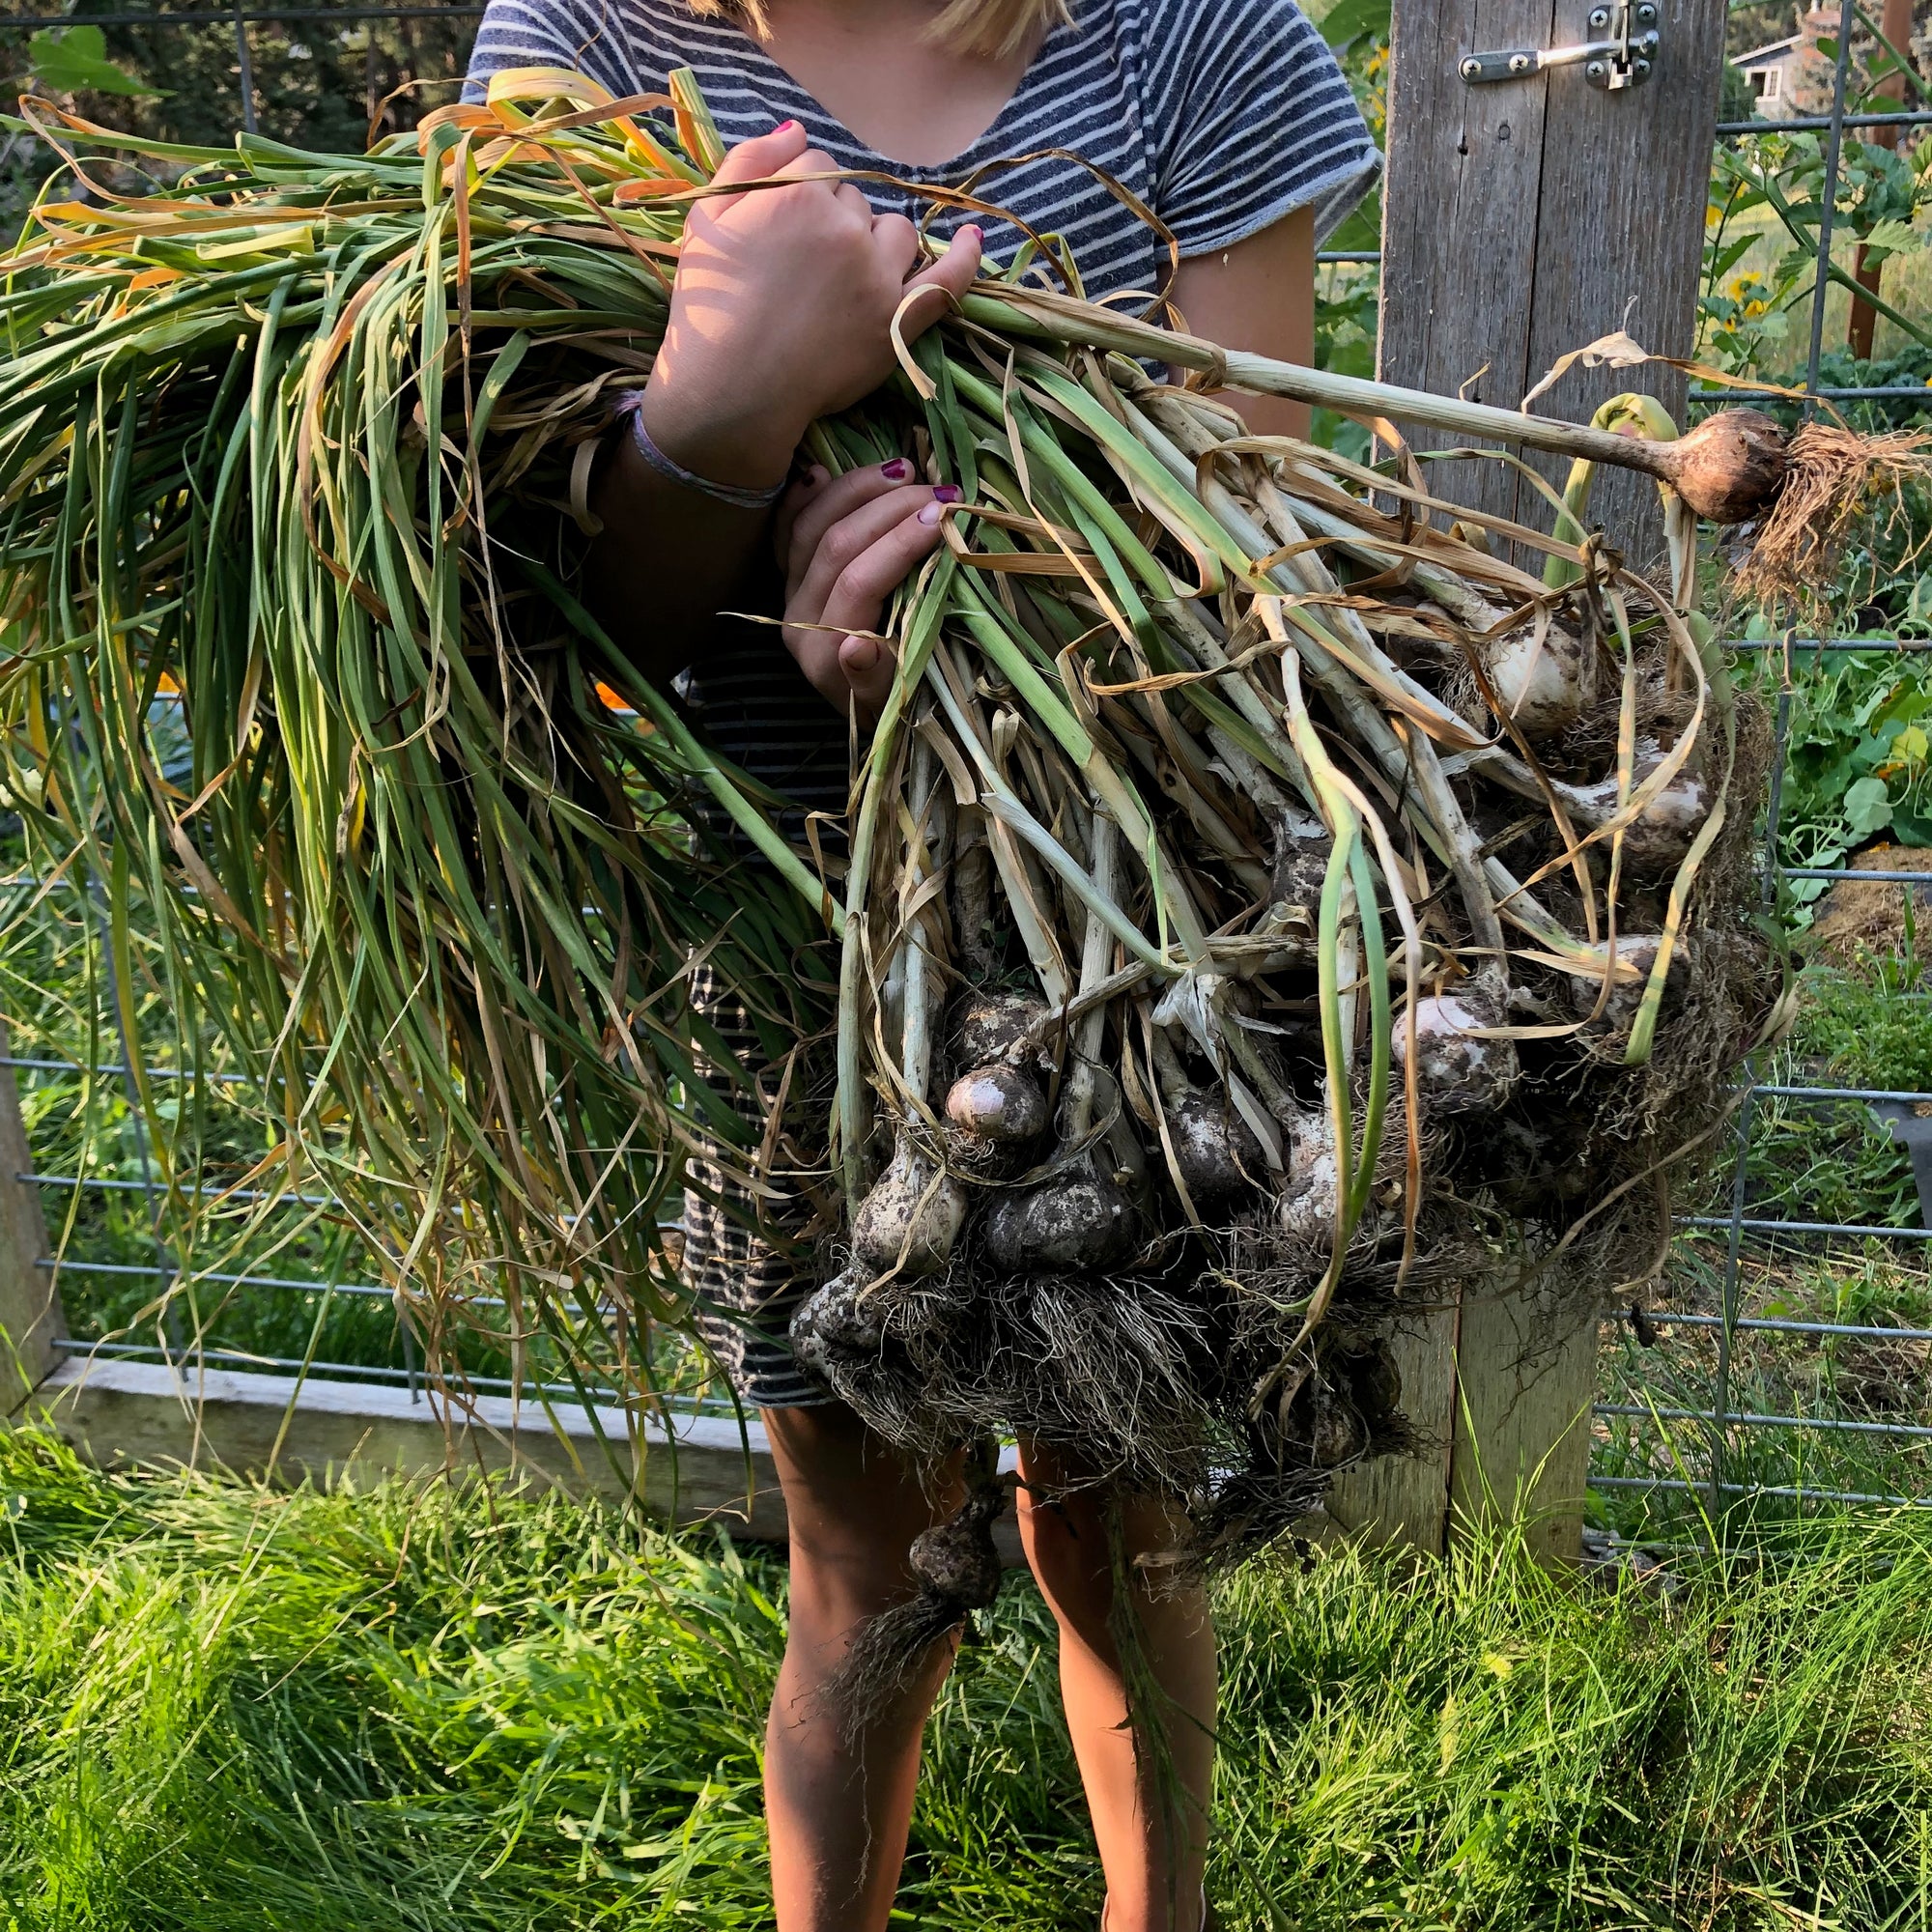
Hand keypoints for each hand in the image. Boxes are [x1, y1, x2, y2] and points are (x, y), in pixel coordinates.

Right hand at [639, 122, 981, 491]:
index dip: (799, 194)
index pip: (817, 166)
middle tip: (804, 266)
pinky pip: (946, 282)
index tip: (782, 229)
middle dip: (835, 220)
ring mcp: (878, 276)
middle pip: (856, 201)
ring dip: (879, 240)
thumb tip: (798, 129)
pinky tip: (972, 240)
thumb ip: (750, 162)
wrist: (731, 387)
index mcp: (799, 195)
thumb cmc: (709, 306)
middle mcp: (846, 228)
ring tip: (849, 273)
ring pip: (897, 232)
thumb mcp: (707, 220)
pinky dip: (964, 259)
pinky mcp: (897, 322)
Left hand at [776, 459, 960, 717]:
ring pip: (810, 526)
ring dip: (857, 490)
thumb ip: (877, 677)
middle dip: (889, 510)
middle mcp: (796, 620)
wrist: (866, 711)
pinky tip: (822, 470)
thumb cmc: (895, 705)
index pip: (858, 582)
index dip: (900, 544)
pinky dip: (805, 496)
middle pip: (834, 546)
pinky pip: (787, 527)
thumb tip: (857, 647)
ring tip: (905, 471)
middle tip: (940, 491)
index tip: (945, 517)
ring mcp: (788, 593)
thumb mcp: (894, 703)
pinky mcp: (788, 577)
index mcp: (821, 652)